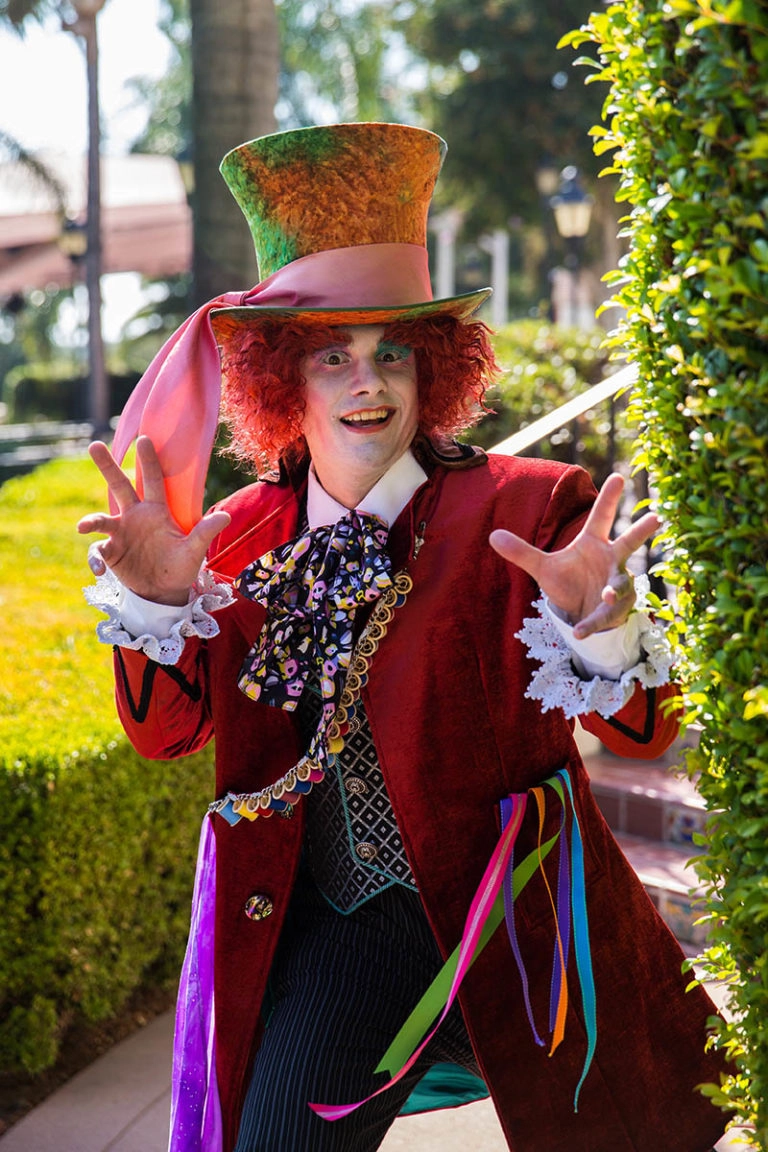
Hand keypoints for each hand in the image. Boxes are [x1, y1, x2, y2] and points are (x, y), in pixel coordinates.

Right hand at [77, 436, 230, 604]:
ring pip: (100, 519)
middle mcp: (135, 516)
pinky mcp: (110, 551)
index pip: (152, 480)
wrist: (163, 591)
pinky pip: (97, 550)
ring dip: (91, 520)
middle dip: (107, 466)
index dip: (149, 460)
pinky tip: (98, 570)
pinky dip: (95, 559)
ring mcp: (120, 533)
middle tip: (95, 445)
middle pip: (119, 486)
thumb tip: (226, 516)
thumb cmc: (181, 567)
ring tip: (84, 526)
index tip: (144, 439)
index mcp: (156, 510)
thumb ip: (205, 533)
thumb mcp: (194, 551)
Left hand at [489, 473, 658, 638]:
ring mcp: (616, 585)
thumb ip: (521, 552)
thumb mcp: (543, 567)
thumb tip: (492, 535)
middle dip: (641, 531)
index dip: (608, 498)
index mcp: (594, 544)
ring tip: (606, 595)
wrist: (579, 612)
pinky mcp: (613, 610)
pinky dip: (590, 624)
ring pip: (620, 584)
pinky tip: (578, 632)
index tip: (617, 476)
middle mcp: (611, 560)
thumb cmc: (568, 581)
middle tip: (656, 517)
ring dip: (614, 589)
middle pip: (629, 543)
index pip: (601, 517)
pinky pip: (603, 616)